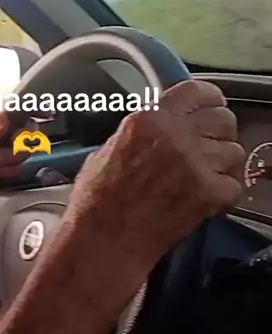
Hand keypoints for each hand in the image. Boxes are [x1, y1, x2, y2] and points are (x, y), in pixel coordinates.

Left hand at [0, 109, 23, 242]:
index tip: (23, 127)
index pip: (9, 110)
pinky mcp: (0, 174)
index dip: (19, 117)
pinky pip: (17, 170)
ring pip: (20, 152)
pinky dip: (7, 174)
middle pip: (21, 132)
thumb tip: (4, 117)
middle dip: (13, 145)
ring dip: (8, 162)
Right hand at [62, 80, 243, 290]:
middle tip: (209, 146)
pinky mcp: (207, 193)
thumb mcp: (109, 148)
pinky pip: (235, 184)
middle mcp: (175, 135)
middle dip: (220, 132)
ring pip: (234, 151)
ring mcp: (194, 164)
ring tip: (205, 178)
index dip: (210, 99)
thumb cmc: (97, 201)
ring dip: (222, 164)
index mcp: (149, 119)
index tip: (213, 107)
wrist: (104, 241)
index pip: (197, 92)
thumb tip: (162, 123)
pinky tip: (206, 199)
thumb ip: (142, 131)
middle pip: (224, 119)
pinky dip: (224, 194)